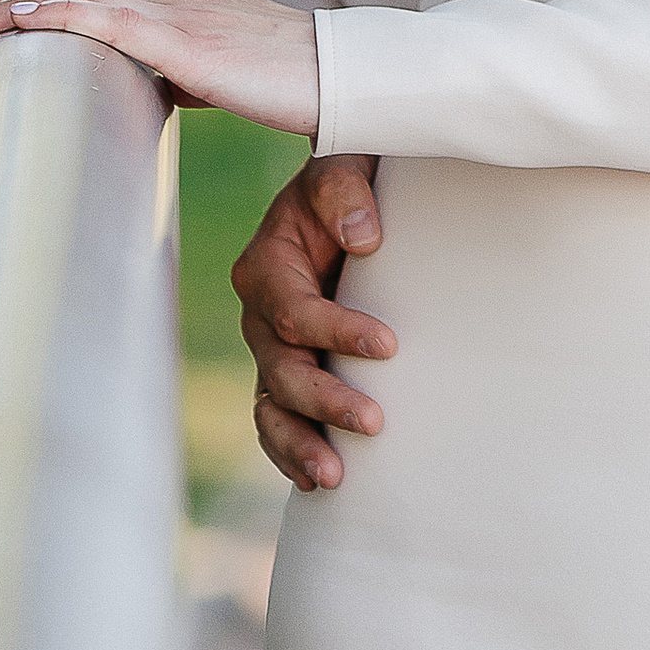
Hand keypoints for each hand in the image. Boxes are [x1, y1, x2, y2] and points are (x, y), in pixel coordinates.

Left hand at [0, 0, 320, 137]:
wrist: (335, 73)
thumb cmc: (289, 81)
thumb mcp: (223, 71)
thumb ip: (185, 69)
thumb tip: (158, 89)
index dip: (39, 3)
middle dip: (7, 3)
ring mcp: (171, 7)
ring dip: (9, 9)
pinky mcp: (176, 35)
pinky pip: (98, 17)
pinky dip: (49, 15)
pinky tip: (12, 21)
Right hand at [234, 155, 392, 490]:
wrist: (344, 203)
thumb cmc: (347, 186)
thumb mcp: (342, 167)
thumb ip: (344, 193)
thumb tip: (364, 238)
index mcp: (266, 266)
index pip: (296, 312)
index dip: (339, 332)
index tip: (390, 345)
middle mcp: (259, 315)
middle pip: (283, 370)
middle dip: (326, 401)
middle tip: (375, 422)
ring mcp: (270, 350)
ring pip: (273, 408)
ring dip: (301, 444)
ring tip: (335, 477)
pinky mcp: (287, 372)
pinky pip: (277, 421)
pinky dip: (290, 452)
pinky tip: (318, 482)